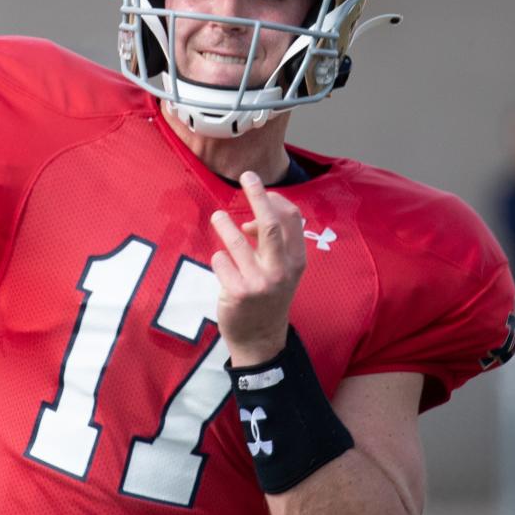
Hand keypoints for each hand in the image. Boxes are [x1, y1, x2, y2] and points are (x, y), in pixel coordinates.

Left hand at [210, 170, 306, 365]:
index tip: (259, 190)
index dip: (275, 199)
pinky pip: (221, 261)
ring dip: (224, 224)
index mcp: (297, 261)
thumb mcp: (283, 271)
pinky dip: (219, 258)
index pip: (292, 219)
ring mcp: (259, 283)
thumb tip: (249, 220)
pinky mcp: (237, 293)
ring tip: (217, 217)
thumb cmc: (269, 296)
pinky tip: (223, 267)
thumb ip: (273, 244)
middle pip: (269, 224)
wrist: (260, 339)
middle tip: (247, 176)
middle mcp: (281, 270)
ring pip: (236, 241)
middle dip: (257, 195)